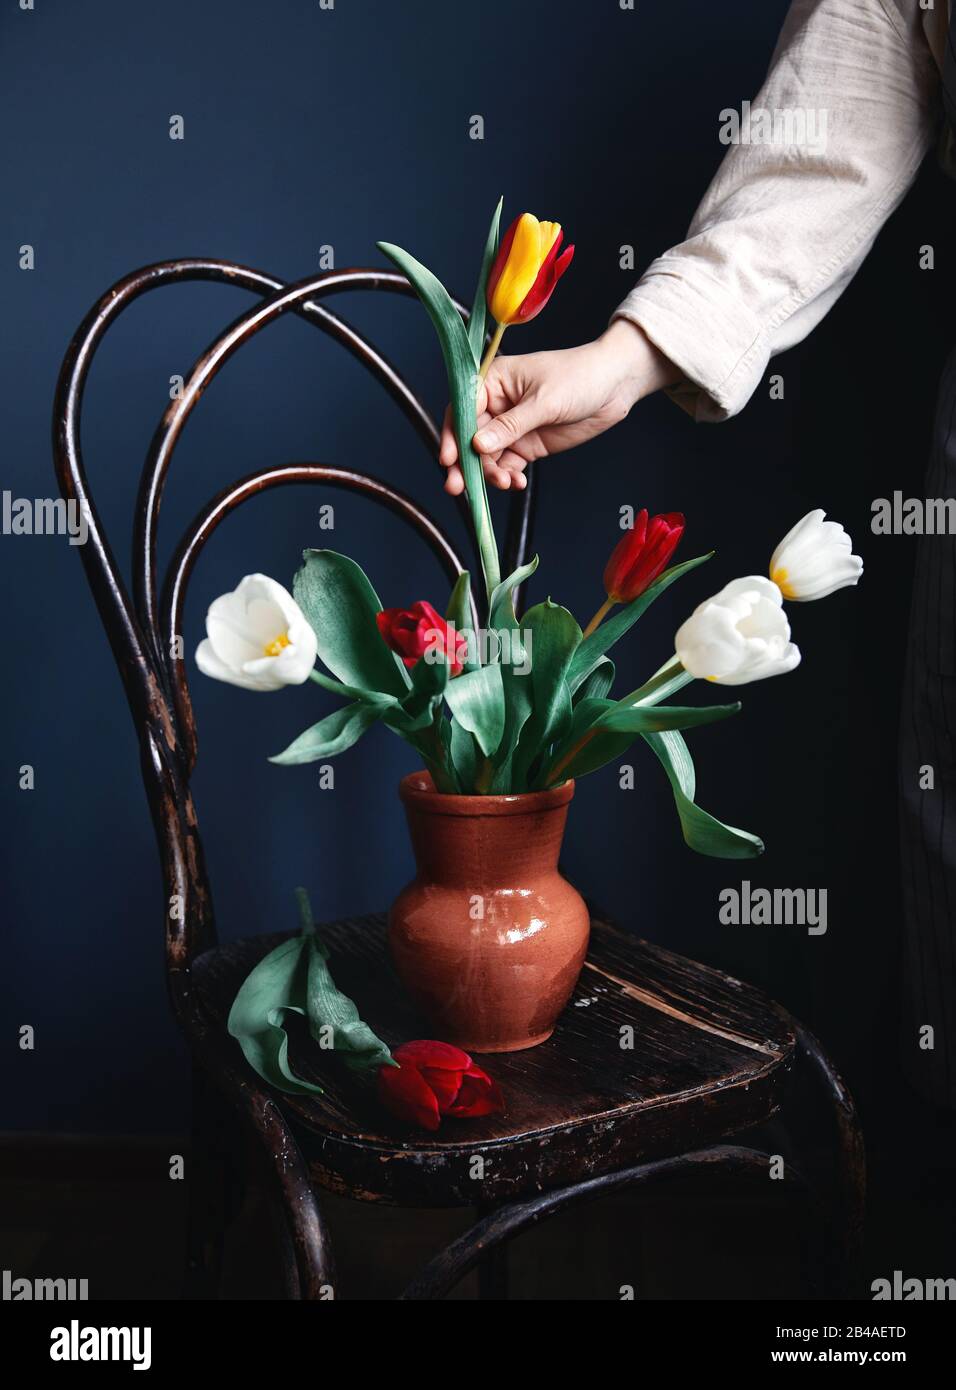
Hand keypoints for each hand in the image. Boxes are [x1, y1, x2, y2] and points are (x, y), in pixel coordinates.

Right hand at [438, 318, 678, 493]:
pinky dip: (507, 477)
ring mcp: (511, 427)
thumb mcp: (544, 401)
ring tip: (503, 483)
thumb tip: (477, 443)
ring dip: (489, 473)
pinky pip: (507, 465)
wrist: (614, 386)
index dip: (452, 433)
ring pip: (486, 456)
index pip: (462, 408)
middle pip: (469, 437)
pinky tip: (515, 483)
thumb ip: (510, 425)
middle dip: (465, 462)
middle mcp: (497, 405)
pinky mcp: (526, 445)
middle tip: (458, 486)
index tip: (450, 457)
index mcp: (494, 381)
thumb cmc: (580, 377)